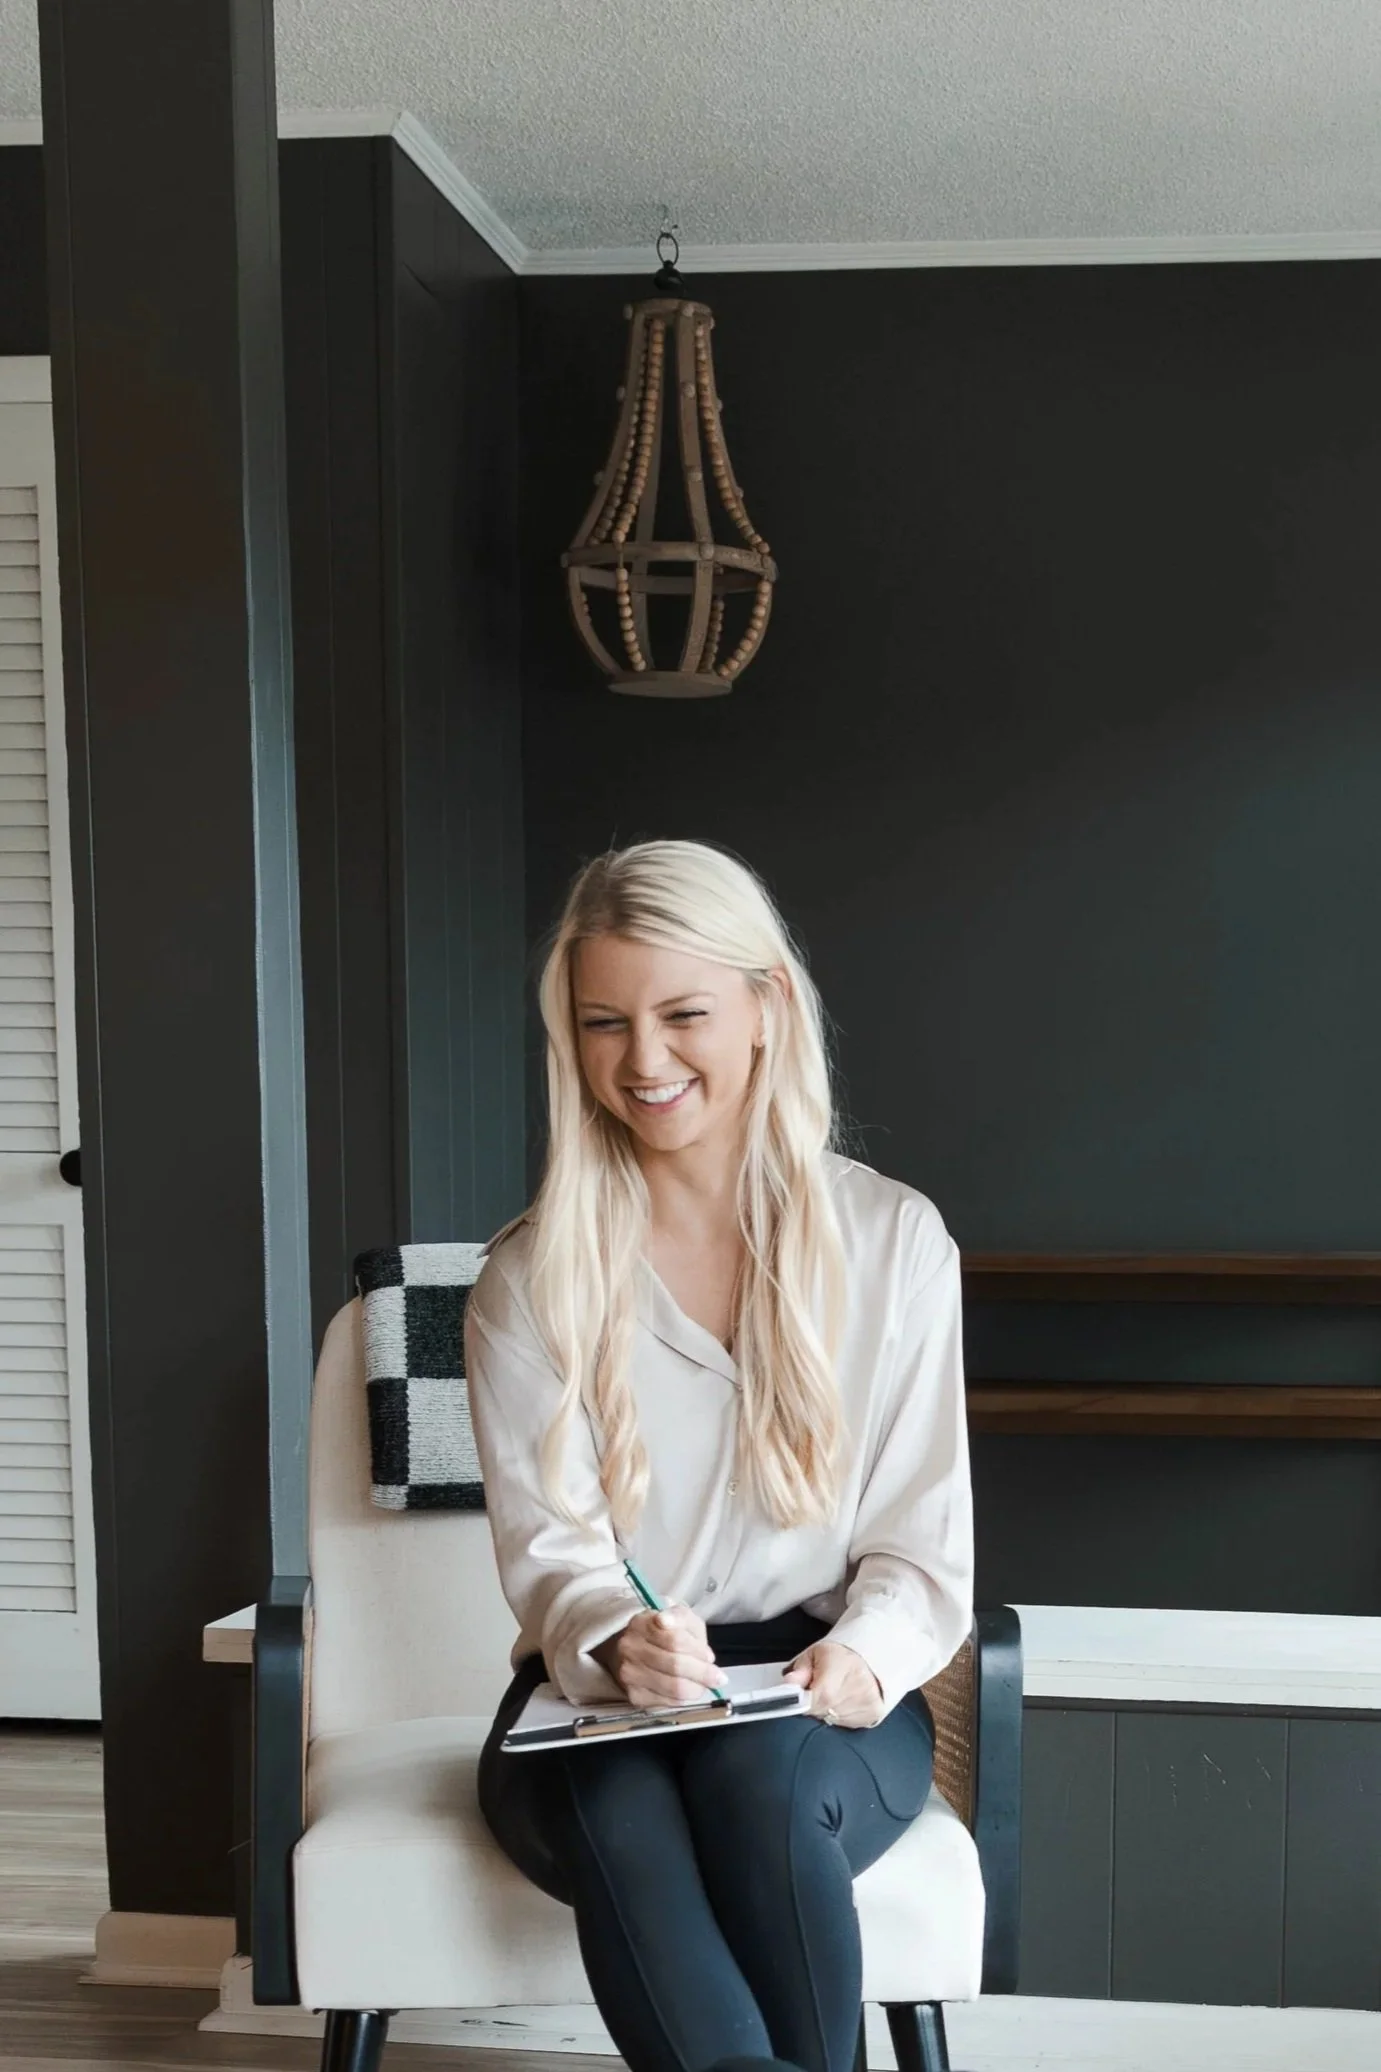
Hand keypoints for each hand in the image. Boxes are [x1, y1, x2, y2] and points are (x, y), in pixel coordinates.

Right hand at [594, 1603, 719, 1707]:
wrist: (636, 1650)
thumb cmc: (664, 1633)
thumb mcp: (678, 1617)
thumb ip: (680, 1617)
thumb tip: (666, 1621)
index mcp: (641, 1624)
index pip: (674, 1639)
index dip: (697, 1651)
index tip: (711, 1658)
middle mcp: (631, 1649)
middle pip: (674, 1665)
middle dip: (701, 1673)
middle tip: (717, 1677)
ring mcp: (630, 1673)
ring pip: (672, 1686)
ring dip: (696, 1687)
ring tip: (704, 1684)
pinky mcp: (634, 1695)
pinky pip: (667, 1702)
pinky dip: (683, 1698)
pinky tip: (688, 1690)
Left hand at [784, 1641, 883, 1728]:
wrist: (869, 1656)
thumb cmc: (838, 1656)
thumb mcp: (814, 1654)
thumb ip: (800, 1670)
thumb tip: (789, 1684)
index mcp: (841, 1668)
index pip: (816, 1699)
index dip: (804, 1702)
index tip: (801, 1697)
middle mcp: (858, 1687)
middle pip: (824, 1712)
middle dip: (814, 1706)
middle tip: (817, 1692)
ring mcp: (868, 1702)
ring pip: (834, 1721)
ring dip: (828, 1712)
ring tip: (832, 1695)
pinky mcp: (874, 1713)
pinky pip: (848, 1724)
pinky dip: (841, 1717)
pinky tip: (843, 1703)